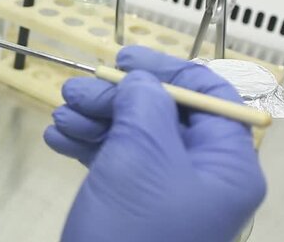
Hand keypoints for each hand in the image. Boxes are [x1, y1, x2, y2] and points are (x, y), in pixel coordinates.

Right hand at [44, 46, 265, 241]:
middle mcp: (202, 175)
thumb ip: (144, 103)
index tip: (121, 59)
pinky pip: (116, 162)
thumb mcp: (141, 154)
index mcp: (225, 164)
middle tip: (73, 91)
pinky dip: (88, 146)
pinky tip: (57, 139)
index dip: (166, 69)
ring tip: (59, 116)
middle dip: (117, 98)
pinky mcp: (136, 206)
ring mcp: (166, 192)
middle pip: (163, 114)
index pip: (209, 96)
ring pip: (134, 137)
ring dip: (95, 120)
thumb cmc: (133, 229)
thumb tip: (140, 80)